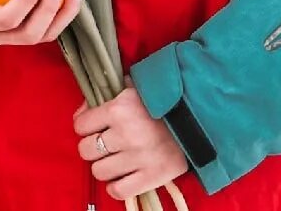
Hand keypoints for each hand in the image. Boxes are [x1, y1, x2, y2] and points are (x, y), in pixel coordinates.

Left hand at [75, 87, 189, 201]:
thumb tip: (83, 112)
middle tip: (104, 145)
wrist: (200, 118)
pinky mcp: (154, 176)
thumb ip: (106, 96)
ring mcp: (139, 157)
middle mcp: (126, 133)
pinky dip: (116, 187)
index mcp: (119, 109)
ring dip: (104, 167)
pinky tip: (122, 177)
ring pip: (99, 171)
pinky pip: (119, 191)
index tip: (94, 127)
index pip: (80, 125)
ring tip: (116, 160)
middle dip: (92, 147)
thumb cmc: (162, 101)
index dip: (84, 126)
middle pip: (86, 150)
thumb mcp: (133, 89)